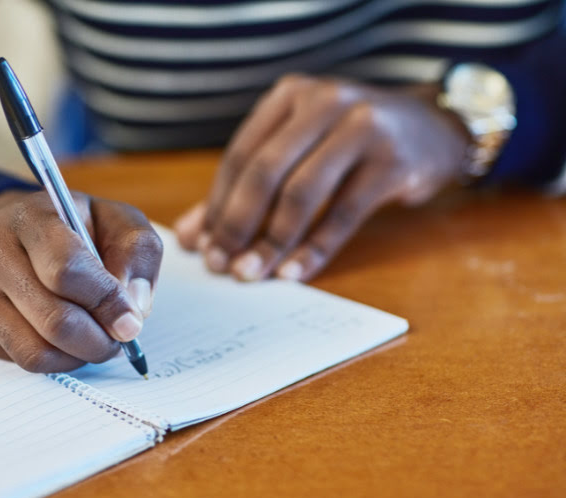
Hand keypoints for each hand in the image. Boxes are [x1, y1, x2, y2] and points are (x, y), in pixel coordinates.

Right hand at [0, 190, 162, 372]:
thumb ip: (138, 254)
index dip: (106, 302)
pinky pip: (20, 360)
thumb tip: (132, 309)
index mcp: (31, 216)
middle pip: (54, 320)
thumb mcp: (118, 222)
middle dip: (99, 340)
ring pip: (36, 350)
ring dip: (79, 355)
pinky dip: (56, 360)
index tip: (131, 321)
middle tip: (119, 339)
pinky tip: (67, 340)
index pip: (67, 270)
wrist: (19, 229)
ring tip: (95, 338)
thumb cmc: (77, 227)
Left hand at [175, 75, 469, 281]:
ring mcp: (362, 128)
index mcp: (291, 95)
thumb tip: (191, 236)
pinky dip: (314, 249)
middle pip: (264, 172)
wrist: (435, 128)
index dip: (217, 204)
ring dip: (272, 241)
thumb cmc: (352, 143)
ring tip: (252, 274)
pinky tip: (294, 273)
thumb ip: (245, 188)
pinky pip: (342, 214)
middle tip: (220, 265)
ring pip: (301, 194)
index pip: (241, 155)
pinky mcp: (392, 161)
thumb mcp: (300, 150)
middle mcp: (324, 102)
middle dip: (236, 225)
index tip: (202, 246)